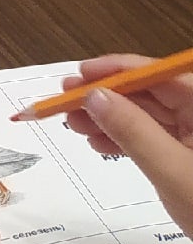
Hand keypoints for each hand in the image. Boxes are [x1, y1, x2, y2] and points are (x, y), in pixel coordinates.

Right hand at [63, 55, 192, 235]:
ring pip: (148, 115)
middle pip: (150, 93)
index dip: (116, 70)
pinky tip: (98, 143)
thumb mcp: (173, 173)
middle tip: (64, 101)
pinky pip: (154, 138)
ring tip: (73, 124)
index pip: (158, 74)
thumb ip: (133, 132)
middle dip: (106, 95)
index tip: (78, 75)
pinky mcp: (190, 159)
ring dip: (109, 118)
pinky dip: (125, 139)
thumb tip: (94, 96)